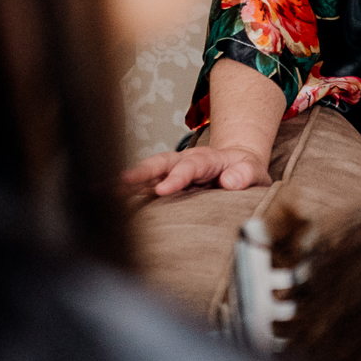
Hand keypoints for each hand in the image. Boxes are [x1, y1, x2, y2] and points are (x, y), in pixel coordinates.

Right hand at [122, 144, 273, 196]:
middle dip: (142, 172)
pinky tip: (112, 201)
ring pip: (149, 172)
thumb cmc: (244, 169)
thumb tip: (230, 182)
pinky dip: (129, 191)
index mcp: (206, 159)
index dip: (176, 178)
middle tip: (123, 182)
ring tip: (107, 191)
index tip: (163, 190)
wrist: (238, 163)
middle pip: (160, 163)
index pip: (189, 167)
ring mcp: (173, 171)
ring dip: (130, 181)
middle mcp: (184, 161)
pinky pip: (147, 185)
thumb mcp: (253, 171)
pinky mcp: (167, 181)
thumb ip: (244, 175)